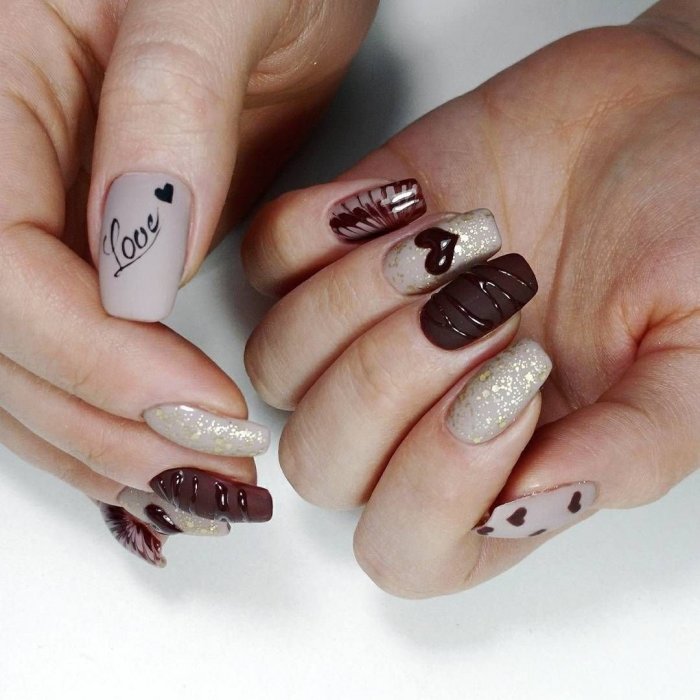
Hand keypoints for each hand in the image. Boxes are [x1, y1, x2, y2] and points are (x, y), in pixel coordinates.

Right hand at [0, 0, 376, 564]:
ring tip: (202, 496)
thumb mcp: (219, 0)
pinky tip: (160, 468)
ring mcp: (42, 218)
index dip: (94, 354)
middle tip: (214, 479)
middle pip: (8, 340)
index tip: (200, 406)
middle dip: (109, 426)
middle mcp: (1, 165)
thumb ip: (168, 113)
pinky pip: (73, 353)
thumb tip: (136, 265)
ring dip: (110, 448)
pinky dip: (114, 424)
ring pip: (29, 368)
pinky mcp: (93, 255)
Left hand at [242, 1, 699, 595]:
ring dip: (355, 302)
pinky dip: (314, 231)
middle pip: (322, 464)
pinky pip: (266, 263)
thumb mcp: (698, 349)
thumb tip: (534, 504)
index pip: (408, 550)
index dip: (439, 484)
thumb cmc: (688, 230)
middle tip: (489, 300)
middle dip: (390, 383)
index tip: (521, 377)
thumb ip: (636, 444)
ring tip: (463, 237)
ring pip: (279, 366)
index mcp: (501, 468)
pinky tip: (405, 199)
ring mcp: (366, 330)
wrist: (653, 118)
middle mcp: (416, 414)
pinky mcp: (340, 245)